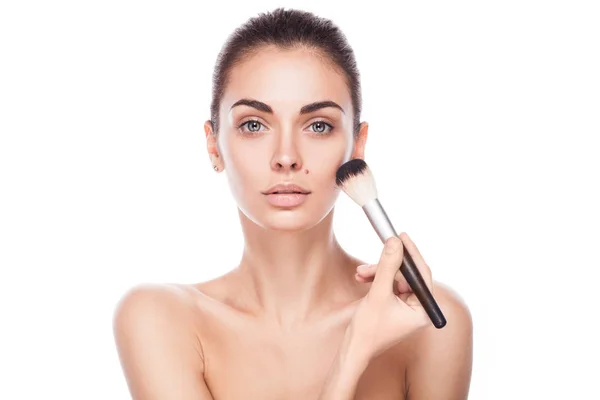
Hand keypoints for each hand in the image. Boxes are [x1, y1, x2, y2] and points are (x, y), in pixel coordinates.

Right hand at [347, 232, 433, 361]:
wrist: (354, 349)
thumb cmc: (368, 329)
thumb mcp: (378, 292)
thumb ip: (387, 265)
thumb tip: (395, 241)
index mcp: (424, 310)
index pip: (422, 273)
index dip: (411, 253)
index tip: (401, 236)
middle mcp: (420, 309)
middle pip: (407, 275)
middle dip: (386, 267)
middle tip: (370, 261)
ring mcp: (409, 309)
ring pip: (396, 279)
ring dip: (378, 273)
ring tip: (361, 273)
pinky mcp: (397, 308)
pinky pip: (390, 286)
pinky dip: (377, 280)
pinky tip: (363, 278)